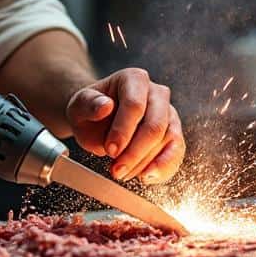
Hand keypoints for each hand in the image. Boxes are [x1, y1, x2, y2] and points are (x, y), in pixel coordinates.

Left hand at [65, 68, 183, 184]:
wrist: (98, 119)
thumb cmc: (90, 109)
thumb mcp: (79, 105)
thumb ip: (88, 104)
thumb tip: (105, 106)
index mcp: (134, 79)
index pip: (135, 105)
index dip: (123, 130)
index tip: (110, 150)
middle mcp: (157, 93)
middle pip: (155, 125)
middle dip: (135, 152)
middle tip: (116, 170)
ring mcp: (169, 113)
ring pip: (168, 141)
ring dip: (146, 163)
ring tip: (124, 174)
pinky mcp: (174, 134)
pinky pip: (176, 152)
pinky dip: (163, 168)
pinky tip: (145, 177)